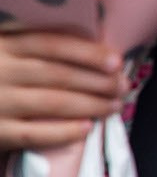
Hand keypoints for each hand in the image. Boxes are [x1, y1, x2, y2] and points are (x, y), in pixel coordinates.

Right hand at [0, 31, 120, 151]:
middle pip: (58, 75)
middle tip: (124, 85)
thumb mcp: (0, 45)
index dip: (87, 52)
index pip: (51, 44)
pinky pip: (34, 135)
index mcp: (1, 43)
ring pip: (52, 103)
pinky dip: (63, 132)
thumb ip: (28, 41)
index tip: (116, 61)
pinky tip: (86, 129)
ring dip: (90, 105)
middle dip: (98, 81)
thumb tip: (88, 43)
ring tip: (114, 105)